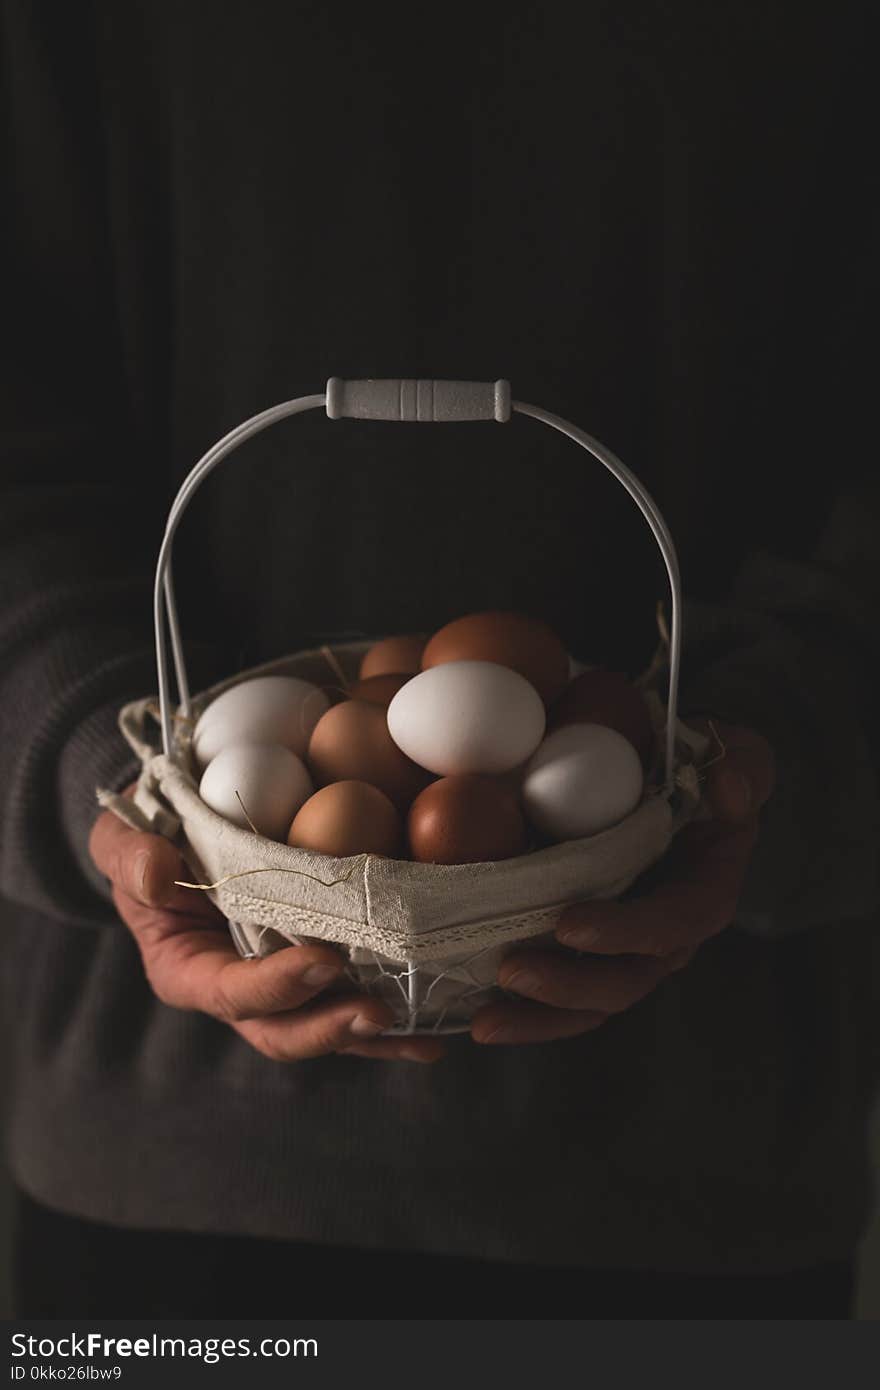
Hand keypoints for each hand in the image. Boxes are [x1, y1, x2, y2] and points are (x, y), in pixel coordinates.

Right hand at [89, 792, 444, 1064]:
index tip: (321, 961)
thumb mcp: (123, 835)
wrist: (180, 827)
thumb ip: (131, 855)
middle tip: (379, 1013)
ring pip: (326, 1026)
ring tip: (424, 1037)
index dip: (275, 986)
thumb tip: (158, 876)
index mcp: (185, 969)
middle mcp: (235, 990)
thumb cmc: (148, 831)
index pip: (228, 992)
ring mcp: (279, 985)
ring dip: (375, 1038)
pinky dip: (396, 1015)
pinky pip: (353, 998)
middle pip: (282, 1031)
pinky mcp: (316, 969)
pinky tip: (440, 1019)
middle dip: (330, 1028)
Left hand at [471, 721, 775, 1045]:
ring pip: (590, 1003)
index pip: (672, 923)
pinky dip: (525, 1012)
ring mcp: (629, 953)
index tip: (569, 924)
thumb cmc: (706, 768)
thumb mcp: (736, 752)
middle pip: (626, 982)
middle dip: (568, 986)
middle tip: (511, 972)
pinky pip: (564, 995)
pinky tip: (476, 1018)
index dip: (624, 932)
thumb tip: (730, 788)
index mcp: (705, 893)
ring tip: (484, 1022)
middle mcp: (670, 938)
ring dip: (538, 1017)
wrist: (684, 788)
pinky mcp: (595, 955)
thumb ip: (742, 766)